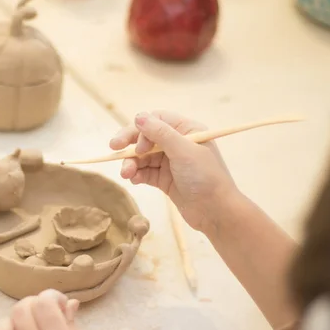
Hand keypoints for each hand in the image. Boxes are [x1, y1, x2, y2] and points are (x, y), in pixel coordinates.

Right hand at [109, 111, 237, 231]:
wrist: (216, 212)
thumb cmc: (206, 178)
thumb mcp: (183, 151)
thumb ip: (160, 133)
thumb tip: (139, 116)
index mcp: (187, 131)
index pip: (157, 120)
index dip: (142, 128)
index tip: (135, 143)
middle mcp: (177, 144)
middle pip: (145, 137)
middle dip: (130, 143)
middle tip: (113, 148)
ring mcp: (170, 162)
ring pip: (142, 156)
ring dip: (131, 163)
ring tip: (126, 174)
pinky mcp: (164, 179)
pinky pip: (145, 172)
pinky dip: (137, 174)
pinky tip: (134, 180)